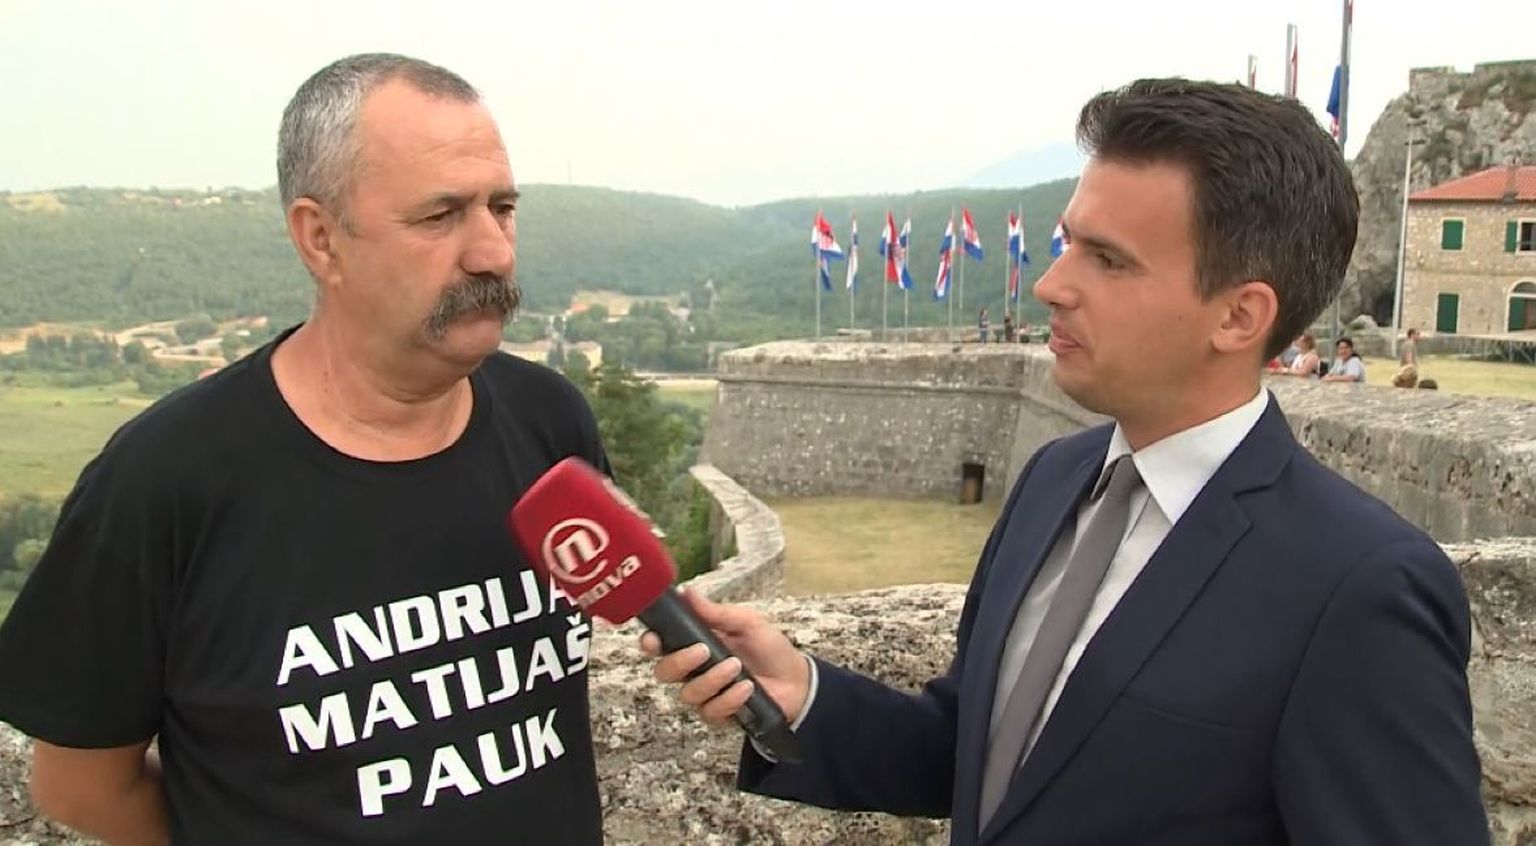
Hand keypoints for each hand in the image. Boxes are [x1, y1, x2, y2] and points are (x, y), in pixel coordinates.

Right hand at [639, 588, 810, 725]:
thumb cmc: (770, 649)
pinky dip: (729, 698)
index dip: (650, 643)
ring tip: (737, 667)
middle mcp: (694, 671)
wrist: (797, 681)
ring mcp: (705, 695)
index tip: (653, 639)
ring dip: (712, 679)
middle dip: (679, 662)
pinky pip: (711, 711)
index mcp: (695, 644)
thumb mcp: (747, 623)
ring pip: (688, 694)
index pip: (661, 645)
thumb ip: (717, 613)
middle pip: (663, 673)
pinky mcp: (719, 714)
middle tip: (703, 651)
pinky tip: (747, 687)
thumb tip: (688, 593)